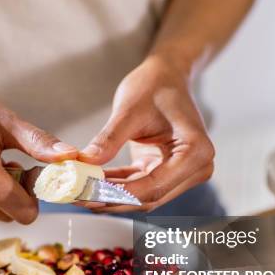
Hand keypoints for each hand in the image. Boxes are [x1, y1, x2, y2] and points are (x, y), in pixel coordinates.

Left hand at [79, 54, 213, 212]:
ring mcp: (184, 173)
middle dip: (112, 199)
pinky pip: (139, 186)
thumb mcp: (129, 110)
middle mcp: (196, 168)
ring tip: (79, 193)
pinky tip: (91, 184)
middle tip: (78, 197)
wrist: (166, 76)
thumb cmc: (155, 85)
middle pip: (149, 197)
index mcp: (195, 151)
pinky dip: (115, 186)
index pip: (153, 186)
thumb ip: (108, 139)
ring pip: (143, 196)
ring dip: (111, 196)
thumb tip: (85, 163)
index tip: (88, 194)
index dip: (119, 194)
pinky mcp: (167, 173)